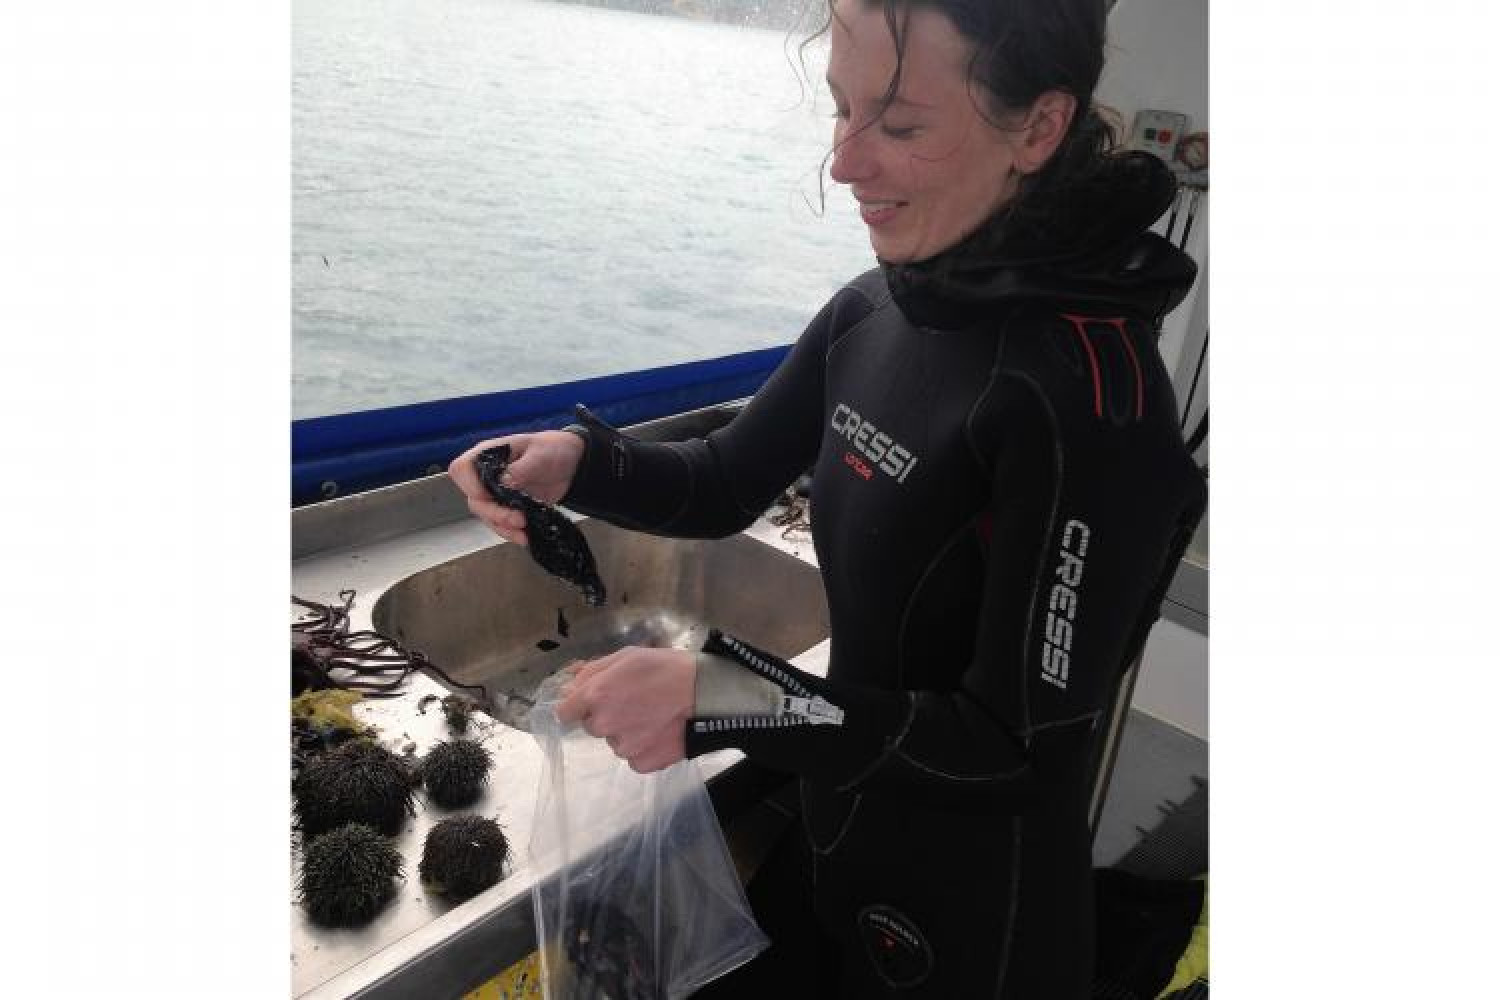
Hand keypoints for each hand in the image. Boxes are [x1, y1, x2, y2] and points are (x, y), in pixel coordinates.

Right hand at [447, 430, 584, 545]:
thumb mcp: (540, 453)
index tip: (489, 496)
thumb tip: (504, 481)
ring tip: (524, 530)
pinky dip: (510, 533)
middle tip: (519, 519)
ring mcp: (496, 494)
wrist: (571, 465)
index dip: (470, 485)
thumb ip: (521, 468)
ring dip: (503, 526)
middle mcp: (486, 475)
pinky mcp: (507, 508)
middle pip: (474, 499)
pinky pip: (500, 525)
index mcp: (488, 454)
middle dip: (495, 513)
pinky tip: (524, 537)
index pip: (463, 469)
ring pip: (486, 516)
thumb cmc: (553, 450)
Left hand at [556, 647, 696, 772]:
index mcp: (596, 695)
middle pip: (593, 726)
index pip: (565, 712)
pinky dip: (643, 747)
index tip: (592, 703)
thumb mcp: (627, 656)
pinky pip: (633, 757)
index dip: (577, 706)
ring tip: (652, 717)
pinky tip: (659, 732)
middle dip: (607, 716)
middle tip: (634, 703)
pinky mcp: (641, 763)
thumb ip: (592, 671)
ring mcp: (623, 747)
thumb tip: (568, 686)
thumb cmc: (666, 668)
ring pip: (615, 742)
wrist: (705, 695)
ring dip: (626, 732)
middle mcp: (603, 724)